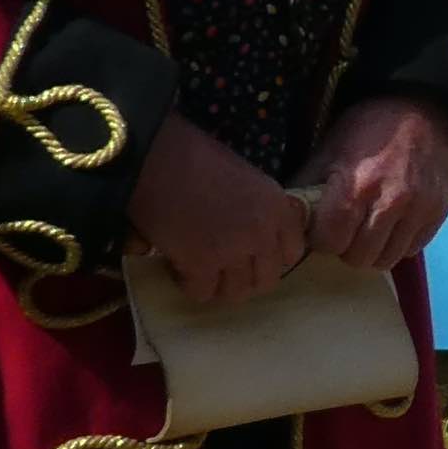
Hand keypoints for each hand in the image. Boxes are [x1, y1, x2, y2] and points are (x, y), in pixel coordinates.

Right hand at [132, 115, 310, 304]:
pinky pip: (203, 293)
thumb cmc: (195, 156)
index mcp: (278, 208)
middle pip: (267, 280)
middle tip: (221, 267)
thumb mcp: (247, 178)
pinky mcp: (201, 264)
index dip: (269, 258)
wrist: (155, 155)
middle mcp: (263, 233)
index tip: (250, 255)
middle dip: (244, 278)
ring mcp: (234, 251)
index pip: (292, 253)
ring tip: (198, 269)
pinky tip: (178, 267)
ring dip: (218, 286)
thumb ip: (259, 210)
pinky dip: (189, 285)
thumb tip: (255, 236)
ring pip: (236, 293)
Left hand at [299, 94, 447, 270]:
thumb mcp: (328, 150)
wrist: (421, 109)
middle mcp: (390, 203)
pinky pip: (412, 250)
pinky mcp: (438, 215)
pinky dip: (398, 244)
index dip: (322, 238)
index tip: (324, 227)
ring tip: (369, 228)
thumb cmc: (367, 129)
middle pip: (359, 257)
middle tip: (347, 228)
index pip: (331, 242)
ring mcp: (419, 211)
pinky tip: (392, 224)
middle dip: (347, 247)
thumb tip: (288, 219)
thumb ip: (307, 187)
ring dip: (373, 249)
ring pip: (387, 259)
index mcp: (356, 187)